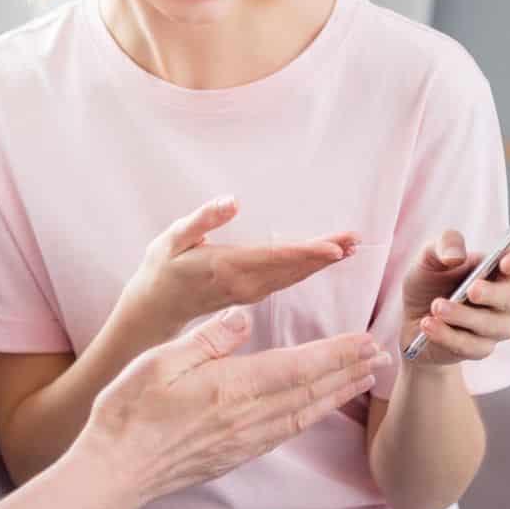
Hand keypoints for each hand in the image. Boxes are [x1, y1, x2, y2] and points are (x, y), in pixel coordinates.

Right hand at [78, 310, 389, 503]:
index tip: (365, 340)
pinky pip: (285, 434)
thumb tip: (244, 316)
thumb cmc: (129, 411)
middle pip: (310, 391)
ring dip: (337, 395)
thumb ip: (208, 338)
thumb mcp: (161, 360)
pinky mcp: (234, 456)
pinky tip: (317, 410)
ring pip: (303, 415)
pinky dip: (310, 417)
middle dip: (347, 371)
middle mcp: (246, 418)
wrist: (115, 471)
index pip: (297, 367)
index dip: (335, 353)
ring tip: (361, 380)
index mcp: (231, 388)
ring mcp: (243, 442)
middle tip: (379, 356)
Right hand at [120, 196, 358, 338]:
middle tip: (355, 239)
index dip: (306, 252)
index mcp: (227, 267)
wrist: (154, 307)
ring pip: (293, 277)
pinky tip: (322, 261)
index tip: (334, 247)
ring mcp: (249, 293)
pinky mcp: (251, 295)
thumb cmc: (162, 268)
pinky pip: (285, 282)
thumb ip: (203, 219)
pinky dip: (307, 269)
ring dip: (321, 262)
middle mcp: (244, 284)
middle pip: (292, 268)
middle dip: (325, 254)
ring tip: (348, 247)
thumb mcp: (172, 238)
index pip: (274, 258)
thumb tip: (233, 200)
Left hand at [400, 229, 509, 364]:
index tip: (505, 262)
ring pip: (493, 326)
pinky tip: (428, 324)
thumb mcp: (429, 257)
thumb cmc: (430, 282)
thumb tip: (455, 255)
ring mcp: (496, 327)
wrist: (412, 319)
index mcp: (499, 272)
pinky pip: (471, 346)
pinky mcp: (480, 349)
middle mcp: (506, 301)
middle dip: (493, 294)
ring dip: (463, 316)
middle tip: (471, 290)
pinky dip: (447, 335)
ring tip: (436, 307)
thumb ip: (443, 246)